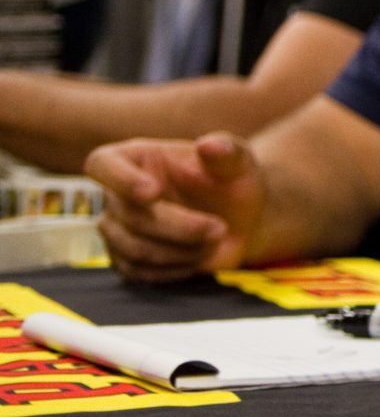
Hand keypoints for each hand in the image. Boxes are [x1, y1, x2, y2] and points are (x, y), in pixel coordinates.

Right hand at [87, 132, 268, 281]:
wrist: (241, 220)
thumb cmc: (234, 183)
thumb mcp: (239, 162)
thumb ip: (227, 151)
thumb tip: (210, 145)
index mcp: (135, 158)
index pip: (102, 164)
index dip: (121, 180)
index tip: (154, 193)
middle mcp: (116, 193)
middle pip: (129, 216)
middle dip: (179, 227)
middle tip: (220, 229)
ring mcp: (116, 228)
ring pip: (133, 248)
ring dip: (181, 250)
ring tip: (217, 240)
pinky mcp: (124, 259)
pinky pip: (139, 271)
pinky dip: (175, 268)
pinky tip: (201, 256)